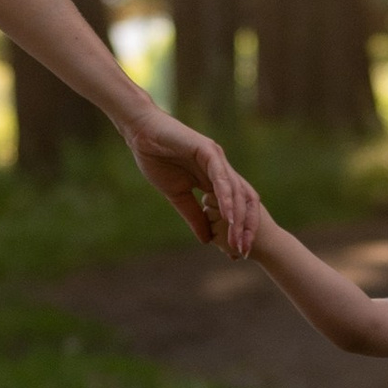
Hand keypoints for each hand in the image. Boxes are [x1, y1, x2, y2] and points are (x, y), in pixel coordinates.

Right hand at [121, 106, 260, 256]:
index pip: (237, 206)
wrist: (141, 136)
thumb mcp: (178, 196)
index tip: (237, 252)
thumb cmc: (157, 160)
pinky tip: (226, 215)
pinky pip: (221, 177)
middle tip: (242, 251)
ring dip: (237, 218)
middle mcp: (222, 169)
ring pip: (236, 191)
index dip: (240, 229)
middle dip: (246, 227)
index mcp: (216, 179)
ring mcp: (217, 159)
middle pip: (245, 200)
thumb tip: (206, 240)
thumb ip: (194, 215)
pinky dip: (225, 197)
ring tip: (236, 239)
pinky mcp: (208, 150)